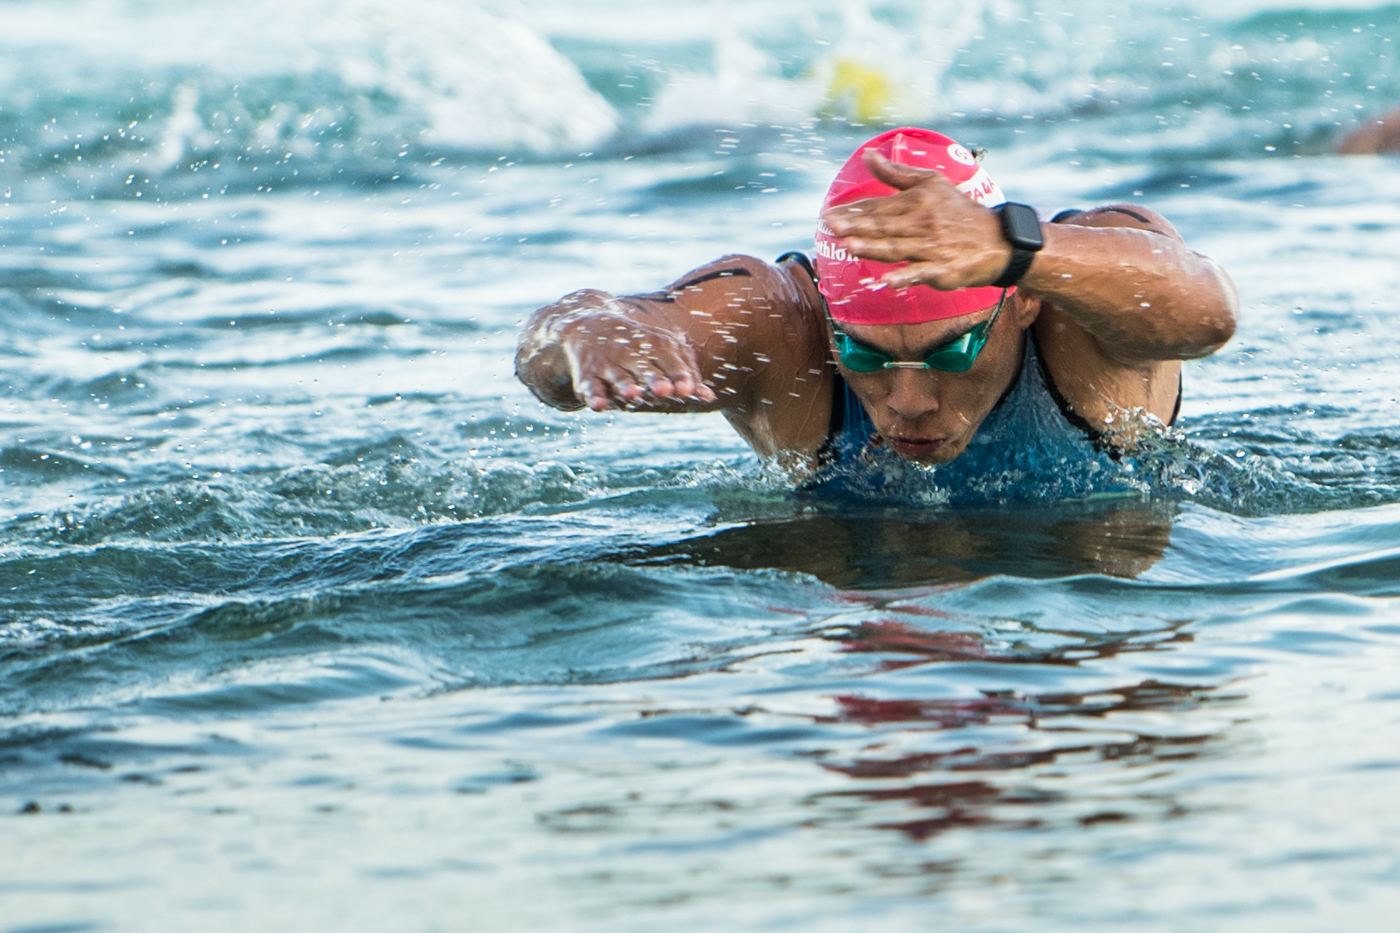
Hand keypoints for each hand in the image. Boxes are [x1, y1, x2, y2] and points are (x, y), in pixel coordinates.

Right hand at [557, 300, 716, 410]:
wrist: (588, 323)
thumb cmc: (637, 343)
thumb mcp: (662, 349)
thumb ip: (685, 372)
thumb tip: (708, 397)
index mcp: (654, 344)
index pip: (670, 360)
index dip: (679, 375)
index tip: (689, 390)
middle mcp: (631, 352)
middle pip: (645, 367)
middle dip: (655, 379)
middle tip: (665, 390)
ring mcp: (608, 363)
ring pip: (618, 377)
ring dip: (626, 386)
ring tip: (633, 394)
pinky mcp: (588, 374)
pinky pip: (591, 386)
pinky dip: (594, 396)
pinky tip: (599, 406)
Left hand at [819, 150, 1011, 289]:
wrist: (997, 240)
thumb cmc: (959, 212)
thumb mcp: (932, 184)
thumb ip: (896, 173)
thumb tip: (868, 156)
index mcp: (917, 201)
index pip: (879, 207)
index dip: (853, 212)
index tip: (828, 215)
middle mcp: (923, 223)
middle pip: (883, 227)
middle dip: (855, 227)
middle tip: (829, 227)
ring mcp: (932, 248)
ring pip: (897, 248)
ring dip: (873, 248)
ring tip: (849, 247)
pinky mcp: (943, 270)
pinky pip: (922, 273)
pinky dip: (907, 276)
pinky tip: (889, 280)